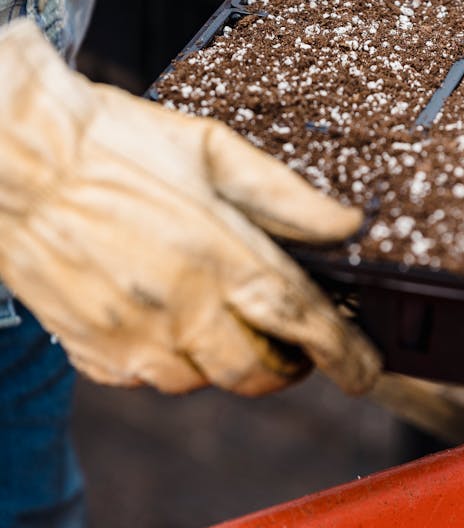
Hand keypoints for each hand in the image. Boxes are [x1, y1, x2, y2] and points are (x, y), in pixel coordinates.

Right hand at [0, 20, 379, 395]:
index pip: (304, 323)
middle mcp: (182, 307)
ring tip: (219, 319)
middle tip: (289, 342)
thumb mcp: (212, 149)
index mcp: (221, 255)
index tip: (365, 371)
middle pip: (258, 373)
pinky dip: (169, 360)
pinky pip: (147, 380)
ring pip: (202, 382)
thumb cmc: (114, 145)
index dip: (346, 356)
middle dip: (287, 366)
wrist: (19, 160)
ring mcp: (134, 337)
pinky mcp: (94, 351)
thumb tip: (347, 224)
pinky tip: (165, 319)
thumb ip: (286, 196)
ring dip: (224, 361)